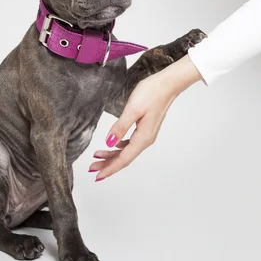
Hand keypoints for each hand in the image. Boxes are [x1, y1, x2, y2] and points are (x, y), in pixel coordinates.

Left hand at [90, 55, 202, 180]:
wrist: (168, 84)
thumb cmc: (152, 93)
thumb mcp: (132, 109)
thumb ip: (120, 127)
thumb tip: (108, 143)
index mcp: (143, 138)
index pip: (123, 159)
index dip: (110, 168)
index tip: (97, 176)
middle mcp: (145, 140)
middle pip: (124, 158)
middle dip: (108, 164)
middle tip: (92, 168)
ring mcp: (146, 134)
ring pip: (126, 150)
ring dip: (112, 155)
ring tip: (97, 157)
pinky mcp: (145, 128)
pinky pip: (130, 143)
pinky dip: (119, 146)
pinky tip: (112, 144)